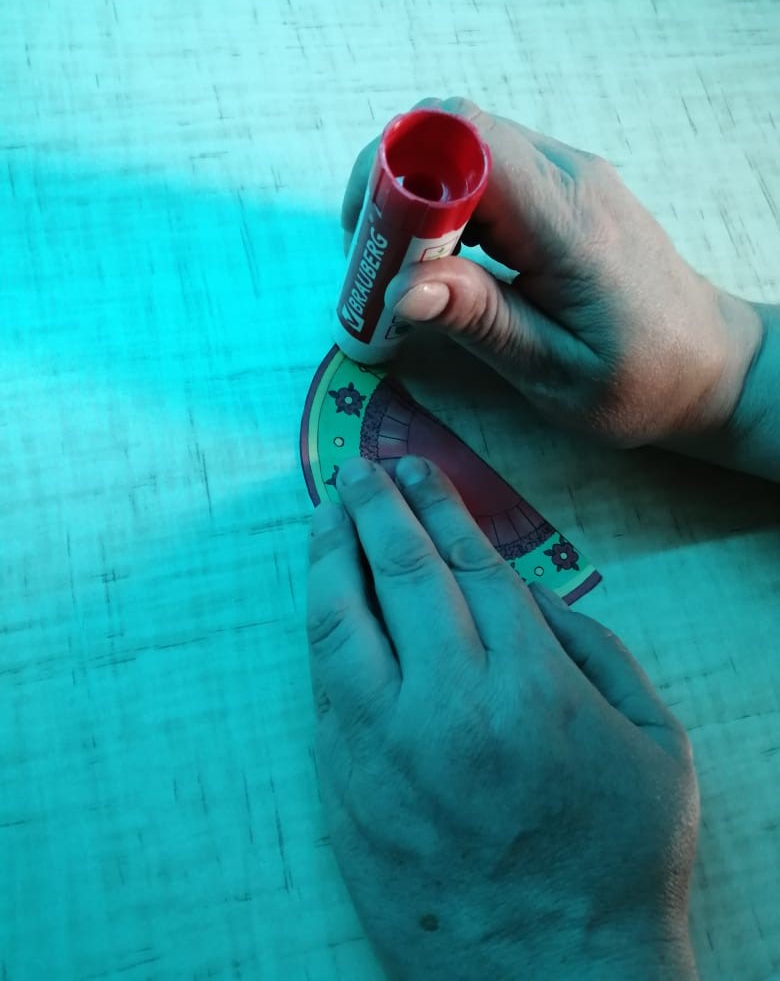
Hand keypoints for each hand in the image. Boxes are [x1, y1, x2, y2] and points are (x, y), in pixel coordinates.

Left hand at [306, 455, 699, 979]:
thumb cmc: (621, 862)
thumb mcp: (656, 744)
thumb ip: (596, 649)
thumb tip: (525, 589)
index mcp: (531, 687)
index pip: (471, 564)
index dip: (440, 506)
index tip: (418, 469)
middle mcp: (449, 708)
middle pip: (400, 574)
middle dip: (376, 508)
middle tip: (360, 470)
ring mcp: (386, 753)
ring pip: (339, 625)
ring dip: (329, 558)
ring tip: (325, 516)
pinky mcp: (347, 794)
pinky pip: (324, 694)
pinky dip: (324, 636)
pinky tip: (325, 605)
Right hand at [342, 96, 761, 449]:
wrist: (708, 365)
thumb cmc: (639, 380)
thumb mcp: (553, 371)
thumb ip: (479, 320)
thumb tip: (399, 288)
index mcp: (568, 219)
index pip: (463, 142)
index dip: (397, 178)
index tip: (371, 250)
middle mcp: (569, 175)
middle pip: (452, 130)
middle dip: (393, 187)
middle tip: (374, 265)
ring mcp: (568, 174)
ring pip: (463, 143)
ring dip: (416, 197)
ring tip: (403, 269)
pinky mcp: (562, 188)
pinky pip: (486, 168)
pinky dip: (446, 204)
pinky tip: (444, 262)